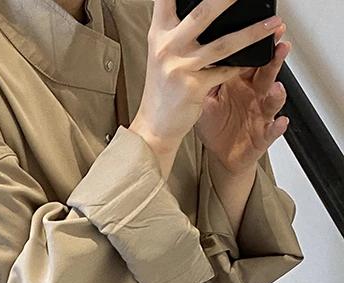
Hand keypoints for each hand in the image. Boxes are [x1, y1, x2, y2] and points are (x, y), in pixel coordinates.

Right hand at [129, 0, 283, 176]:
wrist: (154, 126)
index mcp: (158, 34)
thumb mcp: (161, 53)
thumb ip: (176, 30)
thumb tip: (202, 8)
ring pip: (224, 43)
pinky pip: (226, 71)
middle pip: (203, 12)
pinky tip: (257, 59)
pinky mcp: (193, 87)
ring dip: (253, 32)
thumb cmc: (161, 89)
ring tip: (273, 23)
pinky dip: (243, 65)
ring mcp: (180, 67)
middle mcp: (167, 47)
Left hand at [195, 27, 290, 175]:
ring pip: (273, 100)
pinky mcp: (263, 136)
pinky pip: (272, 131)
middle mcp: (253, 96)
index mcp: (239, 84)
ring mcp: (260, 115)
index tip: (261, 31)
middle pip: (267, 74)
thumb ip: (206, 79)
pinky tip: (280, 122)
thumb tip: (194, 57)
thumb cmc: (215, 126)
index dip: (256, 47)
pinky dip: (277, 127)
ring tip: (276, 87)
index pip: (250, 60)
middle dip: (275, 61)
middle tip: (279, 47)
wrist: (219, 156)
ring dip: (277, 93)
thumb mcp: (205, 100)